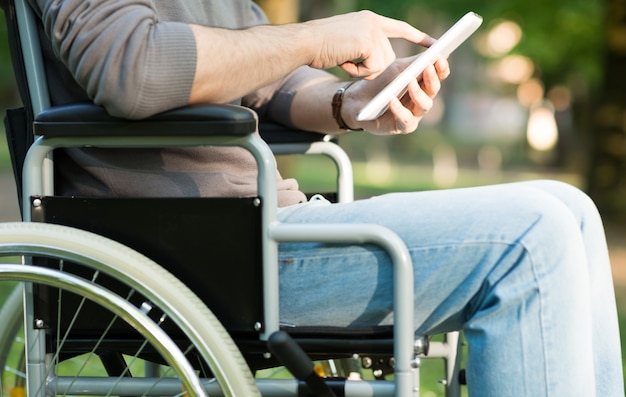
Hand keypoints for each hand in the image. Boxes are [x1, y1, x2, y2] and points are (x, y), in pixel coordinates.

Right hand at [305, 11, 433, 79]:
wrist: (303, 43)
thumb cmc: (318, 47)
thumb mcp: (346, 43)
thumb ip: (365, 47)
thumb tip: (379, 65)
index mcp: (369, 20)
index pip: (399, 28)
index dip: (417, 37)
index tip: (434, 45)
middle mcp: (373, 22)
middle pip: (387, 57)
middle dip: (371, 67)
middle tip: (348, 62)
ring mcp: (372, 31)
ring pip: (380, 66)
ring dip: (362, 71)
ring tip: (343, 60)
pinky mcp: (368, 42)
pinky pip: (372, 69)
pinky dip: (357, 72)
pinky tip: (343, 61)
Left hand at [342, 57, 449, 134]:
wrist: (358, 100)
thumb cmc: (380, 83)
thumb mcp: (396, 69)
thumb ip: (415, 62)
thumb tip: (435, 51)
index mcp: (423, 84)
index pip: (439, 76)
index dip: (441, 68)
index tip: (441, 58)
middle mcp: (422, 100)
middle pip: (433, 90)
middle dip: (432, 79)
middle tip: (428, 67)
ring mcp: (414, 114)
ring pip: (425, 105)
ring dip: (418, 93)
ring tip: (410, 82)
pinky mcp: (402, 126)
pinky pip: (406, 119)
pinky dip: (399, 109)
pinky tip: (392, 100)